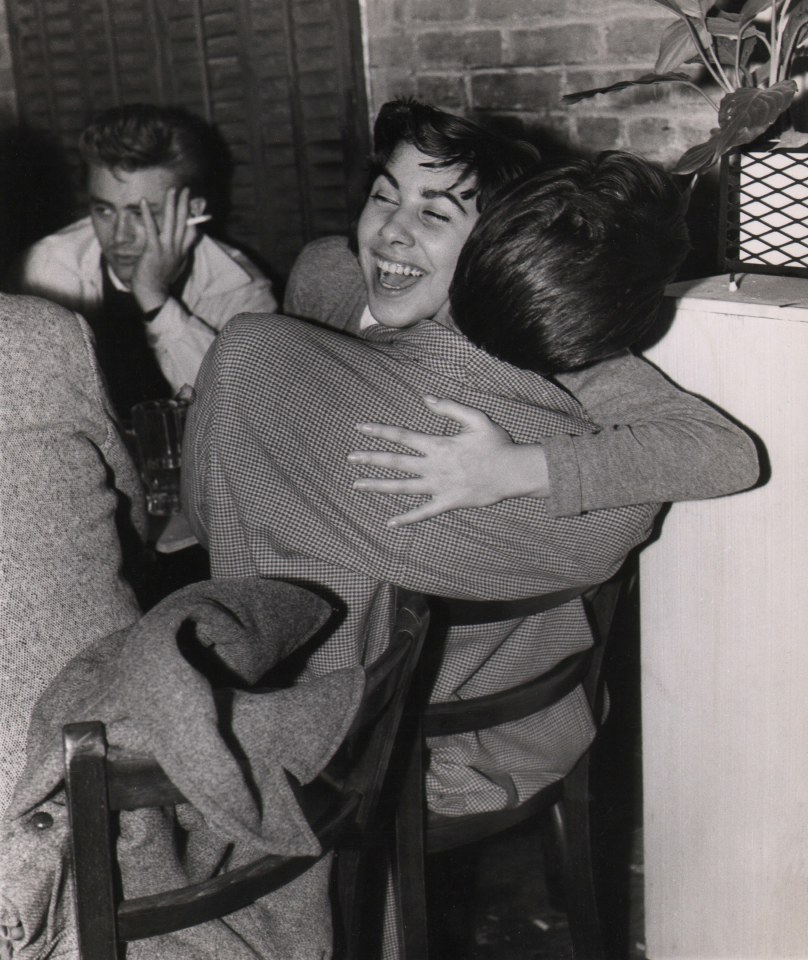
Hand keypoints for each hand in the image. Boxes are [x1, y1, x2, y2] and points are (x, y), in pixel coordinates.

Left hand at [130, 187, 199, 311]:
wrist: (153, 293)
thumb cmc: (161, 281)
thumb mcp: (175, 267)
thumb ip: (178, 254)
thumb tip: (179, 246)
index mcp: (182, 252)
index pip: (191, 231)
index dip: (193, 217)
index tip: (192, 205)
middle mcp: (177, 248)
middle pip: (183, 222)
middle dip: (184, 204)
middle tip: (184, 190)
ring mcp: (166, 248)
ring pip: (171, 222)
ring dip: (171, 204)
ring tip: (171, 190)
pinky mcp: (153, 249)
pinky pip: (151, 228)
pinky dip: (148, 214)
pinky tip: (144, 202)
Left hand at [348, 395, 549, 525]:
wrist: (513, 472)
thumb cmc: (497, 444)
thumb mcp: (476, 418)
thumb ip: (450, 408)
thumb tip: (426, 399)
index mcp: (438, 445)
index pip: (402, 436)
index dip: (380, 431)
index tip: (360, 428)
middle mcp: (433, 466)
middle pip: (395, 461)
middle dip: (370, 458)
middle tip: (350, 457)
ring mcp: (438, 486)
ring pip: (401, 487)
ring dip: (378, 486)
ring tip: (357, 485)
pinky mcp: (447, 503)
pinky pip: (423, 513)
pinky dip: (406, 519)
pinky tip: (390, 523)